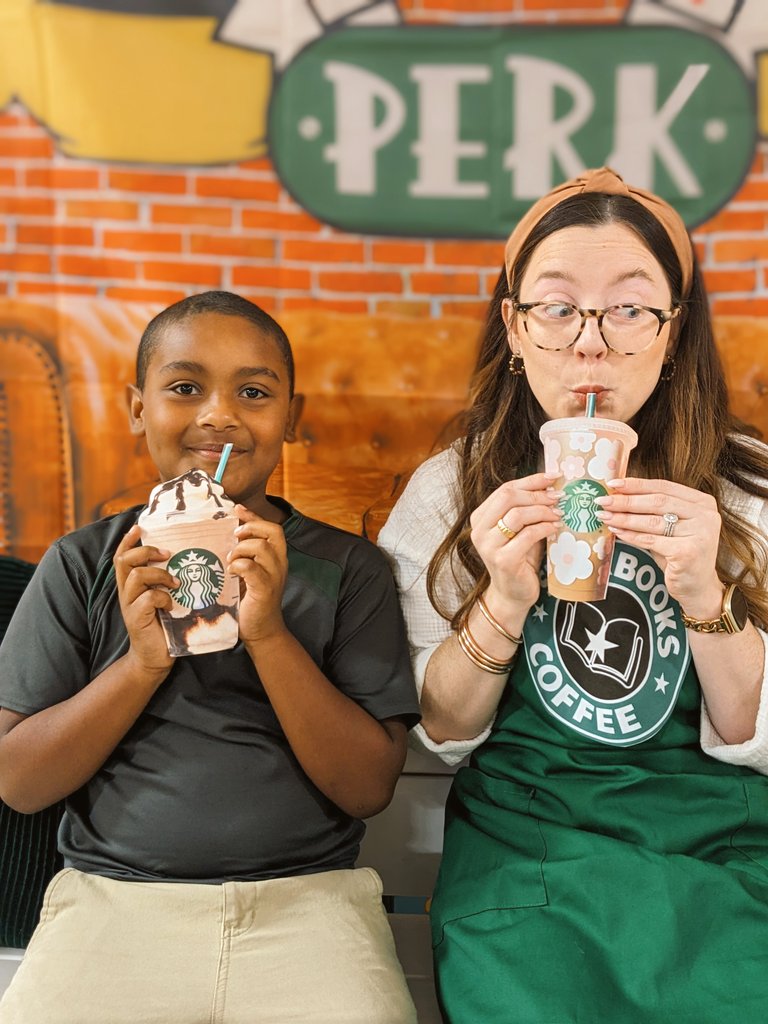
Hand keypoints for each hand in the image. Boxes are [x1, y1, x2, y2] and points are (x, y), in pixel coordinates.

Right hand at [113, 524, 175, 675]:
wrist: (155, 658)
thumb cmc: (163, 626)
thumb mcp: (163, 598)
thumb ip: (164, 581)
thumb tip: (181, 558)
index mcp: (130, 586)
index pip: (121, 556)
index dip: (128, 540)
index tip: (139, 527)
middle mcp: (126, 593)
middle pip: (124, 561)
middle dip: (146, 551)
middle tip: (167, 554)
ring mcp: (129, 605)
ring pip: (136, 575)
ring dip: (159, 574)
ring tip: (175, 583)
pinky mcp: (136, 618)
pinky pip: (148, 598)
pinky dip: (163, 598)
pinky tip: (172, 606)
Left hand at [228, 505, 287, 644]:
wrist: (261, 630)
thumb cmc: (251, 601)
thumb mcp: (249, 573)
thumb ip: (244, 556)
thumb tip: (226, 537)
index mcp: (277, 558)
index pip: (272, 528)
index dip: (254, 517)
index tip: (237, 509)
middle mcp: (280, 564)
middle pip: (273, 532)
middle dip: (251, 528)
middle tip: (234, 536)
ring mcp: (274, 576)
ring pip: (262, 548)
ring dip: (241, 549)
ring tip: (230, 559)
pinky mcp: (264, 590)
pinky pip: (252, 569)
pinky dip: (238, 566)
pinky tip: (231, 572)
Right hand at [469, 472, 561, 613]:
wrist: (513, 593)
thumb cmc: (520, 557)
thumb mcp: (521, 528)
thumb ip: (528, 508)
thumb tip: (551, 485)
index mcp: (480, 517)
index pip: (505, 489)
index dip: (531, 480)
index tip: (553, 476)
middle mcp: (479, 529)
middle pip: (508, 497)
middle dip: (537, 494)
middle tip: (559, 497)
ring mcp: (488, 546)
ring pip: (517, 515)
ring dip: (542, 511)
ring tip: (559, 514)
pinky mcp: (503, 560)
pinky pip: (527, 535)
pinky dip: (544, 528)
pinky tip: (555, 528)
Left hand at [595, 478, 723, 615]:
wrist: (698, 587)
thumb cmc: (680, 554)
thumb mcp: (671, 527)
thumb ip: (653, 511)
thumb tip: (617, 496)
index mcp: (703, 502)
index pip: (664, 486)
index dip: (636, 484)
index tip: (613, 483)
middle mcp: (705, 515)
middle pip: (657, 501)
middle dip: (626, 500)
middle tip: (603, 500)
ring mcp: (699, 533)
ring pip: (652, 521)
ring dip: (624, 518)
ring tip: (604, 515)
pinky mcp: (687, 552)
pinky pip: (650, 540)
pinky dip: (630, 535)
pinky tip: (616, 531)